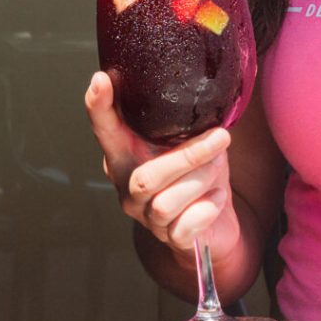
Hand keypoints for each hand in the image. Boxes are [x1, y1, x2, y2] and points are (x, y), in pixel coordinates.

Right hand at [84, 71, 237, 256]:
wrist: (214, 227)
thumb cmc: (198, 176)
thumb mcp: (190, 143)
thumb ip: (186, 124)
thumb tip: (206, 93)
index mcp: (127, 157)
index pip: (106, 131)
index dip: (99, 108)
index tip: (100, 80)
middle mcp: (129, 188)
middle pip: (146, 177)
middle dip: (188, 156)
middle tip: (221, 137)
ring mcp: (147, 217)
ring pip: (167, 203)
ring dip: (202, 181)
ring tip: (218, 170)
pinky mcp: (171, 239)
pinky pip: (187, 226)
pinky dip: (209, 208)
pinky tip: (217, 199)